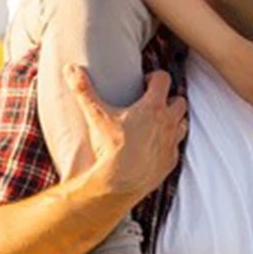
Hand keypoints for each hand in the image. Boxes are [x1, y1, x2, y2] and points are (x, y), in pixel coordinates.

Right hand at [67, 66, 187, 199]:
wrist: (117, 185)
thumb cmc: (109, 148)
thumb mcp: (96, 115)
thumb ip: (84, 90)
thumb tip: (70, 68)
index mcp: (153, 106)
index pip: (164, 78)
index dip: (154, 78)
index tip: (143, 84)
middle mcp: (168, 122)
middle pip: (179, 100)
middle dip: (168, 99)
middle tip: (150, 104)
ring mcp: (171, 142)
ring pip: (182, 123)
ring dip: (172, 121)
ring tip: (154, 124)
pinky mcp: (171, 161)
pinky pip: (176, 147)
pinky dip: (168, 144)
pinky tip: (153, 147)